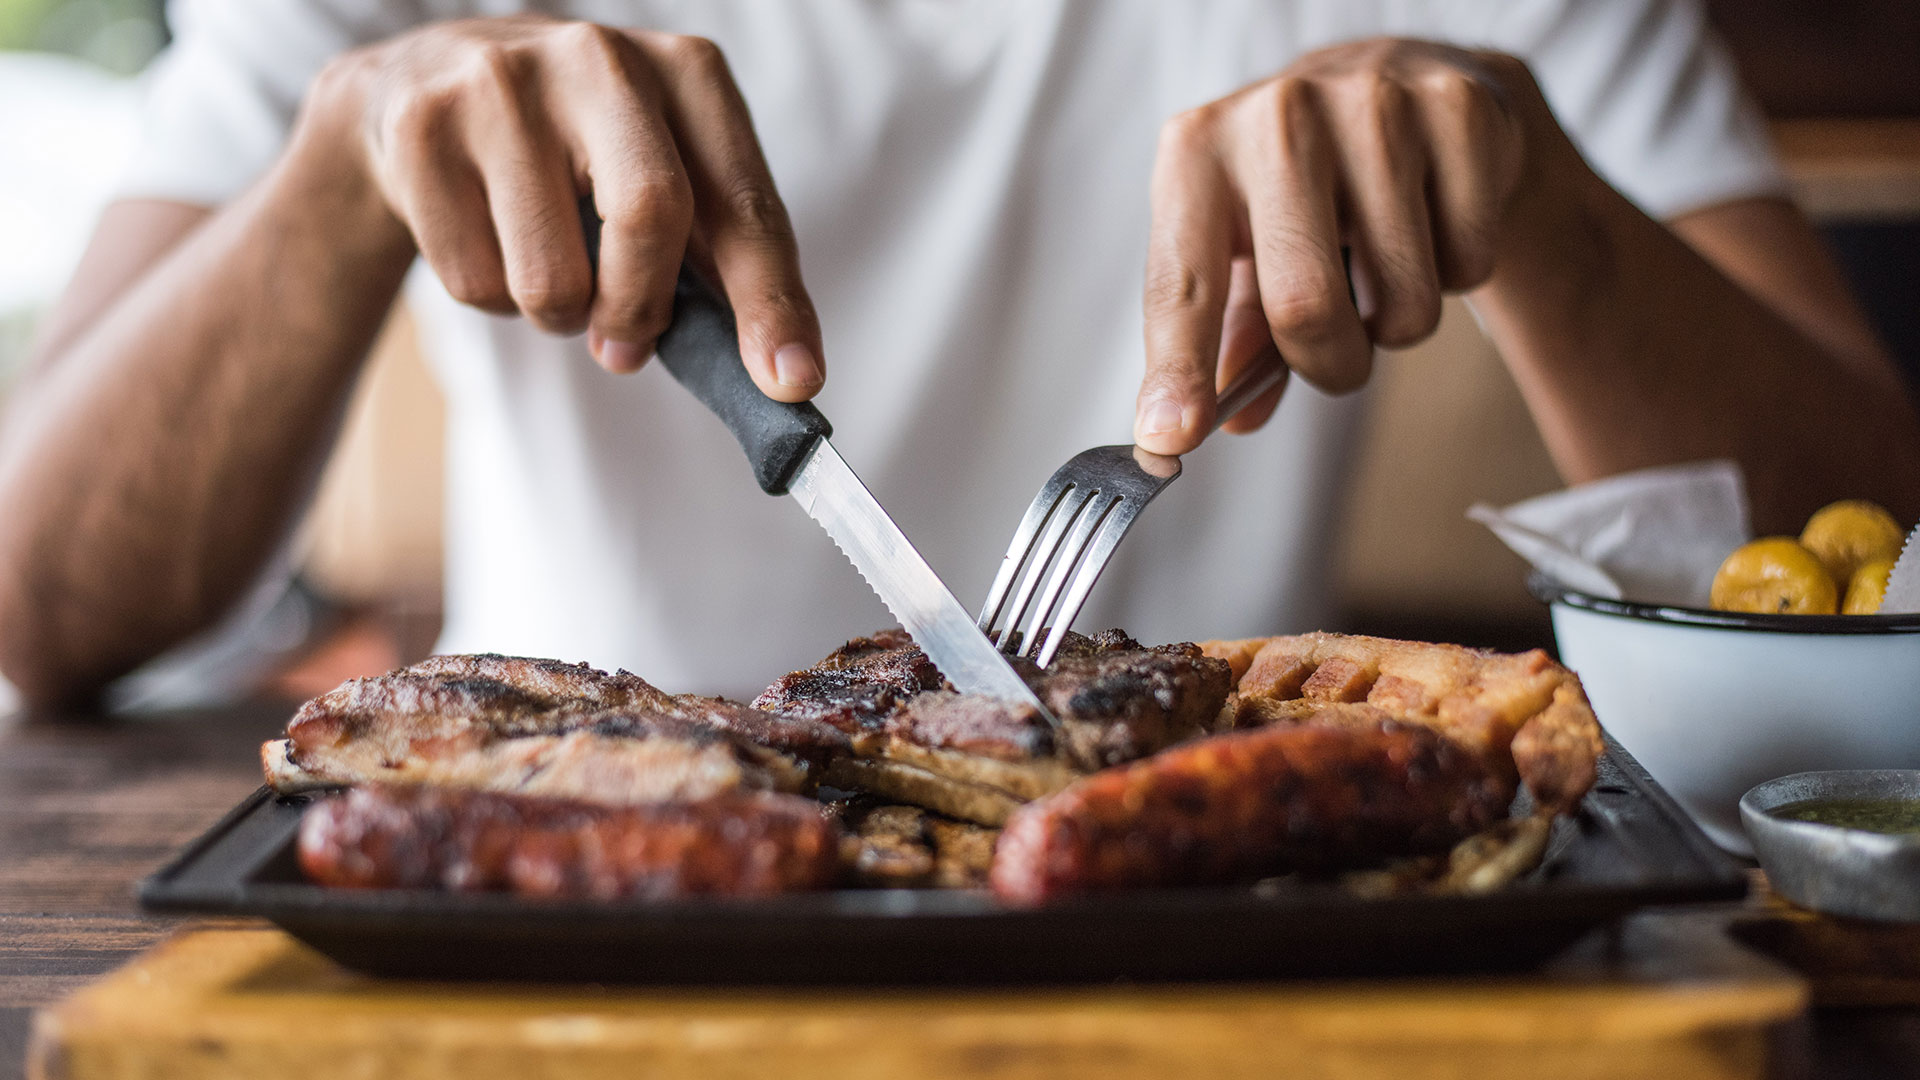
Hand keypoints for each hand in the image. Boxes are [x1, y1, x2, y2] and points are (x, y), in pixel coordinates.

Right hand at [301, 16, 822, 398]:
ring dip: (557, 315)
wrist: (422, 92)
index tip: (793, 380)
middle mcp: (600, 58)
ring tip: (548, 271)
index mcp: (687, 73)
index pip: (744, 204)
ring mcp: (503, 82)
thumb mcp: (663, 179)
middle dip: (641, 309)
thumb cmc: (577, 158)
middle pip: (650, 213)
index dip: (771, 300)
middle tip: (625, 350)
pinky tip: (486, 239)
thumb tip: (786, 374)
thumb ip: (723, 266)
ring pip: (551, 276)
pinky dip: (491, 299)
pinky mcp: (423, 125)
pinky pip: (476, 281)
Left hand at [1135, 39, 1569, 452]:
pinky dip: (1457, 275)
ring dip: (1398, 324)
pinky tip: (1432, 221)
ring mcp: (1372, 104)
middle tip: (1340, 355)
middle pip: (1303, 307)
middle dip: (1330, 364)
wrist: (1398, 84)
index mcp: (1197, 153)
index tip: (1172, 437)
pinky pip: (1468, 263)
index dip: (1180, 368)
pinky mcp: (1456, 109)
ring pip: (1403, 299)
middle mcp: (1277, 115)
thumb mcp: (1241, 250)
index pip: (1183, 284)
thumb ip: (1229, 339)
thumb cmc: (1298, 190)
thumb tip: (1229, 419)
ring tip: (1384, 268)